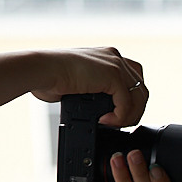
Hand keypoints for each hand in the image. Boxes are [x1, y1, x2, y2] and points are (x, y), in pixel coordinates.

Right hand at [29, 47, 149, 127]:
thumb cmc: (50, 78)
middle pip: (141, 88)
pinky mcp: (112, 75)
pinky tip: (106, 121)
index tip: (122, 115)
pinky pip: (127, 102)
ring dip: (129, 116)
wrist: (40, 71)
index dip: (132, 100)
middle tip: (121, 124)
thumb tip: (103, 110)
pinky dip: (120, 116)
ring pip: (139, 97)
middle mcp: (115, 57)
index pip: (134, 79)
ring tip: (113, 124)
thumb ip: (97, 91)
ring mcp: (115, 64)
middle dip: (135, 110)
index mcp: (108, 57)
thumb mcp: (81, 83)